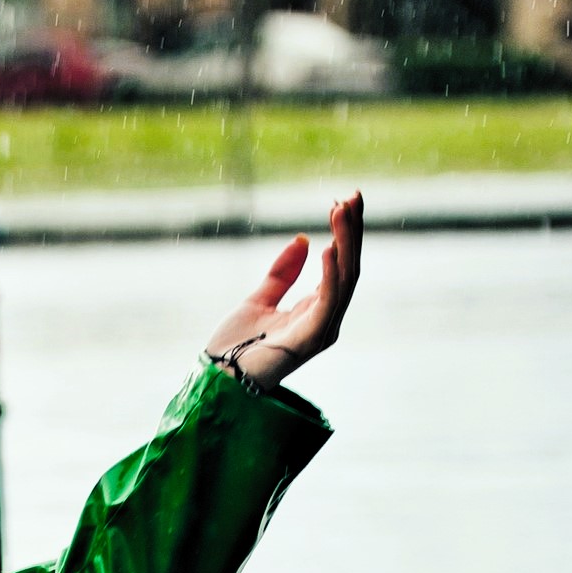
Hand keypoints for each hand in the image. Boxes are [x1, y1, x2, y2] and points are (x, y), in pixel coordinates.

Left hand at [204, 191, 362, 390]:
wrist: (217, 378)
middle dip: (352, 230)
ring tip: (341, 210)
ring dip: (345, 242)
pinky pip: (328, 301)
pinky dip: (330, 274)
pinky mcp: (310, 339)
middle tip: (354, 195)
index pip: (340, 264)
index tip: (344, 200)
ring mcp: (321, 330)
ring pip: (344, 279)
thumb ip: (282, 273)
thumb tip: (303, 239)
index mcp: (317, 309)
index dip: (345, 232)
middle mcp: (326, 319)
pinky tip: (327, 247)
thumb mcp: (259, 299)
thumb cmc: (236, 346)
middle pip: (348, 267)